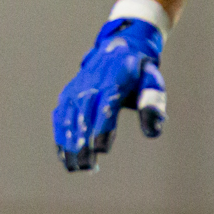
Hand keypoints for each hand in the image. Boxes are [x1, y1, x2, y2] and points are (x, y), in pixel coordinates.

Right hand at [51, 18, 166, 171]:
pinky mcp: (68, 93)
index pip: (106, 104)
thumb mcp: (152, 80)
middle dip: (83, 141)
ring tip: (73, 166)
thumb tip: (153, 131)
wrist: (117, 47)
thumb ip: (153, 102)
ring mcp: (76, 87)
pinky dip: (60, 134)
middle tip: (86, 166)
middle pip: (84, 114)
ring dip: (68, 141)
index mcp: (115, 78)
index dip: (102, 127)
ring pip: (69, 116)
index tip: (101, 150)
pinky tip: (64, 155)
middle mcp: (91, 82)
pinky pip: (61, 115)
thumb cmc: (139, 71)